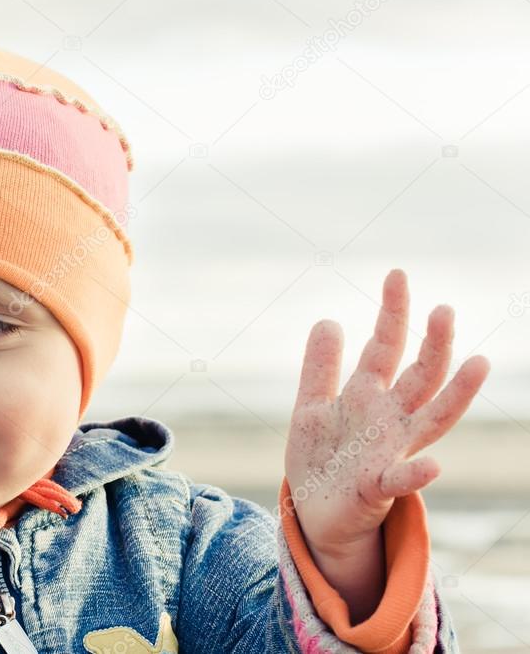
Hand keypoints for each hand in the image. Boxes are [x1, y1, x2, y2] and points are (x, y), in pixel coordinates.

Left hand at [285, 269, 488, 616]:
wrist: (315, 513)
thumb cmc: (321, 458)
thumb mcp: (311, 406)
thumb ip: (320, 367)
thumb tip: (329, 319)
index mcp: (368, 397)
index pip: (386, 347)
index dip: (392, 313)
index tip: (397, 274)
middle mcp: (389, 420)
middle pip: (420, 375)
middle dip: (433, 343)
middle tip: (444, 308)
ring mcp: (390, 453)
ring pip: (432, 419)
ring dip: (454, 393)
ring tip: (477, 362)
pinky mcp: (378, 489)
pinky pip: (402, 481)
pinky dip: (416, 474)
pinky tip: (430, 465)